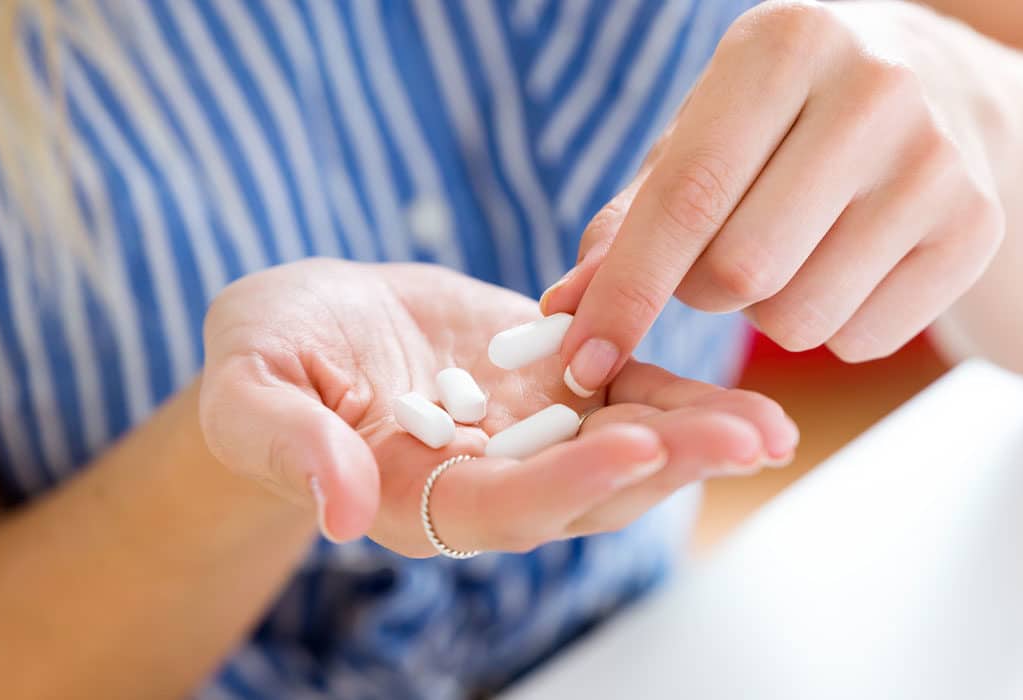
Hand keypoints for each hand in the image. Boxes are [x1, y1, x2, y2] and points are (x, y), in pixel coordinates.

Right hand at [199, 259, 796, 555]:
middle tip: (750, 438)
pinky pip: (620, 391)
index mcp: (413, 497)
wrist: (309, 326)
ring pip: (620, 449)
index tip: (633, 443)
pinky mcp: (550, 385)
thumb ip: (290, 444)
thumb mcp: (252, 389)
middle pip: (585, 489)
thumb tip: (336, 513)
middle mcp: (485, 481)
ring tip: (769, 425)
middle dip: (667, 466)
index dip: (565, 480)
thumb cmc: (261, 359)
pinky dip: (673, 390)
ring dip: (694, 438)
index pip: (500, 506)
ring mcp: (525, 435)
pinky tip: (738, 391)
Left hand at [542, 0, 1004, 393]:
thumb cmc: (785, 120)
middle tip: (717, 259)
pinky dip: (832, 327)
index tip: (579, 358)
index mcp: (784, 44)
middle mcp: (875, 88)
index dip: (625, 292)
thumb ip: (629, 217)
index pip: (687, 197)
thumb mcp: (702, 133)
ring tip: (789, 253)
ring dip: (768, 313)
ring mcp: (939, 160)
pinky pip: (862, 340)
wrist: (945, 90)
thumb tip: (563, 307)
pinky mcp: (978, 227)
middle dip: (705, 291)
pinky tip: (849, 266)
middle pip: (743, 272)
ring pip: (801, 319)